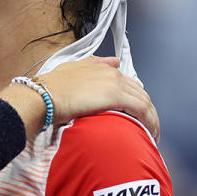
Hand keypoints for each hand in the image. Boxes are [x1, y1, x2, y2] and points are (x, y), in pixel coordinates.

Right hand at [36, 56, 159, 141]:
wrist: (45, 96)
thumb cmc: (52, 89)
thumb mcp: (73, 69)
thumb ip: (94, 64)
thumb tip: (114, 61)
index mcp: (102, 67)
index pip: (129, 82)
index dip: (136, 98)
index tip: (138, 113)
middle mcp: (111, 73)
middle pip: (140, 92)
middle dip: (148, 111)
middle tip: (148, 127)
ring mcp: (114, 83)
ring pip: (144, 102)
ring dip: (151, 119)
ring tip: (151, 134)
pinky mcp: (116, 96)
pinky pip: (142, 110)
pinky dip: (150, 122)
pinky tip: (150, 132)